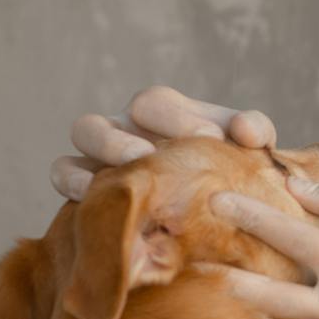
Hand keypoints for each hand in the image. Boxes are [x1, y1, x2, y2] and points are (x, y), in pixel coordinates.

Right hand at [50, 86, 278, 201]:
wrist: (218, 214)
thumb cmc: (231, 171)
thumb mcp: (249, 149)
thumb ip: (255, 131)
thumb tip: (245, 131)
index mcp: (159, 113)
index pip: (154, 104)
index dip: (178, 119)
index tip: (211, 140)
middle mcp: (122, 130)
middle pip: (103, 121)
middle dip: (122, 140)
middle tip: (149, 158)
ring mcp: (97, 160)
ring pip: (78, 144)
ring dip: (98, 158)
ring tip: (125, 176)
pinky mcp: (85, 193)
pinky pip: (64, 177)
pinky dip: (75, 185)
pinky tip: (101, 204)